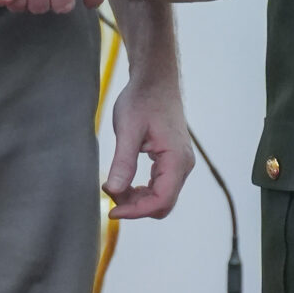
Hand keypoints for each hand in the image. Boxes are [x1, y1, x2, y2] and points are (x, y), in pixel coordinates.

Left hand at [103, 76, 193, 218]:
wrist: (155, 81)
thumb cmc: (142, 99)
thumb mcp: (127, 130)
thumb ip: (123, 162)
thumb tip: (113, 191)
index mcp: (176, 159)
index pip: (161, 201)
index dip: (136, 212)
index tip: (111, 211)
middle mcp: (183, 165)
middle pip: (162, 204)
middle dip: (135, 206)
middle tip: (110, 193)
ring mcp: (180, 164)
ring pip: (161, 197)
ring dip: (137, 198)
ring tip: (114, 184)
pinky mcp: (173, 161)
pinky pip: (160, 186)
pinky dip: (141, 190)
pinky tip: (124, 179)